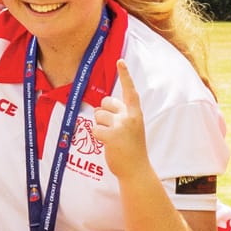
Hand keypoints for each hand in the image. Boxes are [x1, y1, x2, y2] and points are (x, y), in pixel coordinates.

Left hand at [90, 60, 153, 183]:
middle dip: (103, 113)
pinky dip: (97, 137)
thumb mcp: (132, 128)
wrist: (136, 169)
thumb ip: (121, 115)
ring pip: (98, 116)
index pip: (130, 91)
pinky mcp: (111, 135)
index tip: (119, 61)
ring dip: (100, 127)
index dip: (125, 75)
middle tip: (112, 128)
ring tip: (111, 139)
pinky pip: (94, 130)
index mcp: (136, 113)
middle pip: (105, 103)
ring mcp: (121, 125)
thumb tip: (101, 107)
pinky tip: (107, 144)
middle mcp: (129, 116)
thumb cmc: (132, 149)